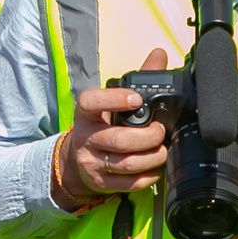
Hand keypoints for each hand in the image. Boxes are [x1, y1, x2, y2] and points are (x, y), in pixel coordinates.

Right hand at [56, 48, 169, 209]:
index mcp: (86, 113)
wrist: (75, 160)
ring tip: (163, 150)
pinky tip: (156, 168)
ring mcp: (91, 162)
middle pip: (119, 139)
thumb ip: (137, 79)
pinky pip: (128, 183)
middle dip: (147, 137)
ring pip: (126, 163)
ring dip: (152, 157)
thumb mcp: (112, 102)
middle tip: (161, 131)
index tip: (136, 99)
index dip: (114, 99)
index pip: (92, 102)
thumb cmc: (101, 125)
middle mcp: (85, 137)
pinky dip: (148, 176)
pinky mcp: (99, 183)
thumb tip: (159, 55)